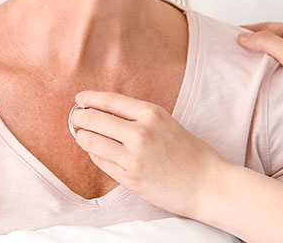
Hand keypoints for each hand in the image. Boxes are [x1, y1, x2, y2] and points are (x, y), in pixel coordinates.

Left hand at [71, 90, 227, 217]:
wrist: (207, 184)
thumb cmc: (189, 151)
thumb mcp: (166, 122)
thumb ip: (137, 116)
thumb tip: (104, 110)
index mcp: (151, 114)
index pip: (109, 101)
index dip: (89, 98)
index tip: (80, 99)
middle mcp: (140, 133)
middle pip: (94, 120)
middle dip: (79, 118)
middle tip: (76, 118)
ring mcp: (133, 158)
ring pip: (91, 143)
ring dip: (82, 137)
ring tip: (82, 135)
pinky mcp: (130, 179)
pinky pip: (101, 163)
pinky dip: (95, 155)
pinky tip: (98, 152)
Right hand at [237, 22, 282, 127]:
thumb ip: (267, 43)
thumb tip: (242, 36)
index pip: (266, 27)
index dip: (246, 31)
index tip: (227, 36)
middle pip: (272, 40)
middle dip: (252, 45)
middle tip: (231, 53)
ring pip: (279, 57)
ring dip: (263, 61)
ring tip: (243, 69)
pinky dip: (273, 75)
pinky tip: (265, 84)